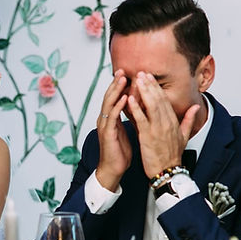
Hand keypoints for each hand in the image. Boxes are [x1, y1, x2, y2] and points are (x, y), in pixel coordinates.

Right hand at [95, 70, 131, 190]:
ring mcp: (104, 126)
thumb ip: (128, 118)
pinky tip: (125, 97)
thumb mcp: (125, 131)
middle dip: (116, 83)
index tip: (126, 74)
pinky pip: (112, 116)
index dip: (119, 86)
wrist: (112, 169)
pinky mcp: (107, 133)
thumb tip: (136, 108)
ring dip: (116, 90)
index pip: (114, 98)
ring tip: (123, 78)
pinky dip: (118, 105)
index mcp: (110, 119)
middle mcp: (104, 119)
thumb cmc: (120, 152)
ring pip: (109, 103)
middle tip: (122, 70)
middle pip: (109, 97)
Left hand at [126, 71, 200, 177]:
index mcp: (173, 122)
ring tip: (137, 80)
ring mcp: (157, 129)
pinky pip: (141, 119)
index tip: (150, 77)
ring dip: (144, 91)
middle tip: (141, 72)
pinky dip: (136, 108)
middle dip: (150, 85)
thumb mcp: (185, 136)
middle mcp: (167, 123)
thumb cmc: (173, 155)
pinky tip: (129, 99)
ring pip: (151, 106)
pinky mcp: (148, 136)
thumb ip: (188, 120)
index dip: (157, 88)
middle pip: (158, 99)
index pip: (165, 100)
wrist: (168, 171)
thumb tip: (195, 107)